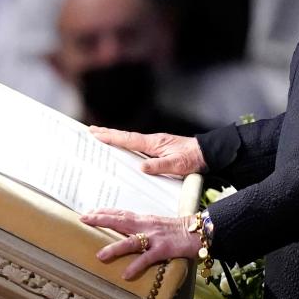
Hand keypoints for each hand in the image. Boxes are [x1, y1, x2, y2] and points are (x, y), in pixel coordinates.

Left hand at [80, 209, 200, 279]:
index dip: (104, 212)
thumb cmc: (178, 229)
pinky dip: (136, 266)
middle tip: (85, 219)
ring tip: (100, 255)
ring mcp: (154, 237)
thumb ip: (142, 226)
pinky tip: (126, 274)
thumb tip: (127, 231)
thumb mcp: (157, 224)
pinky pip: (147, 258)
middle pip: (120, 221)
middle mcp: (147, 225)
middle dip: (101, 219)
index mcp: (145, 219)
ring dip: (115, 248)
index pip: (121, 213)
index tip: (89, 212)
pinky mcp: (163, 249)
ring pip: (131, 242)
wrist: (199, 231)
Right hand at [89, 126, 206, 176]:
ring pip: (130, 141)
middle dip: (108, 134)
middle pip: (126, 137)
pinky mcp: (159, 149)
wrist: (208, 154)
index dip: (111, 137)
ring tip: (101, 137)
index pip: (128, 139)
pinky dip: (126, 145)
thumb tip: (141, 167)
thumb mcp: (177, 165)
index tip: (95, 133)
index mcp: (154, 143)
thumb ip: (159, 166)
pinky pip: (137, 146)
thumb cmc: (194, 158)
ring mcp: (155, 145)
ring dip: (115, 139)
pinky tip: (123, 149)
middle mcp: (153, 142)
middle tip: (90, 130)